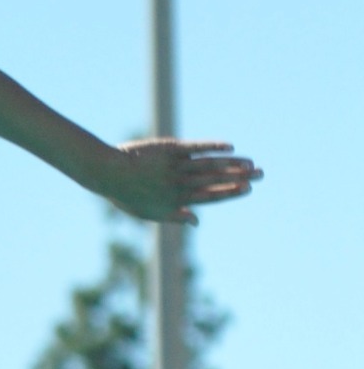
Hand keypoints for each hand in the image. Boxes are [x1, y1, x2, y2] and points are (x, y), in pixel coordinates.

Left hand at [102, 138, 261, 224]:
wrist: (106, 172)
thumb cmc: (125, 194)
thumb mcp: (147, 212)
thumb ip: (174, 216)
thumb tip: (197, 222)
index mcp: (176, 199)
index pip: (210, 197)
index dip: (230, 193)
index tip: (248, 189)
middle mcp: (178, 183)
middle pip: (215, 180)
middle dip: (239, 177)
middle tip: (261, 174)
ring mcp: (174, 165)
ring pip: (208, 165)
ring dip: (232, 164)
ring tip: (251, 162)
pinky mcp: (168, 149)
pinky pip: (194, 147)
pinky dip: (212, 146)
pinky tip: (229, 147)